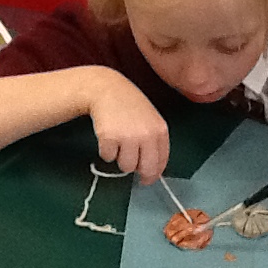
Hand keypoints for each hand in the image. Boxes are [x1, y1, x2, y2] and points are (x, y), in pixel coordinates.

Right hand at [87, 69, 168, 184]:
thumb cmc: (130, 106)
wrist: (107, 89)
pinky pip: (108, 157)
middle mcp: (147, 135)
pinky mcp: (110, 138)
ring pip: (126, 167)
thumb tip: (152, 169)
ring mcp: (128, 137)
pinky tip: (108, 137)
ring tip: (119, 144)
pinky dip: (106, 151)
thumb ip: (153, 141)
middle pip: (146, 169)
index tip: (148, 178)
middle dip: (139, 173)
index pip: (161, 162)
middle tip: (132, 169)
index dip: (154, 174)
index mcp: (160, 130)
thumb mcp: (150, 120)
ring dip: (120, 159)